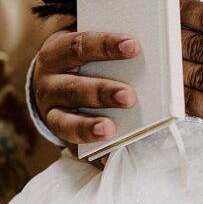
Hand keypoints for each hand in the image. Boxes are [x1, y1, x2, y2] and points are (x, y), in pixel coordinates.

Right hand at [32, 29, 138, 151]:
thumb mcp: (89, 46)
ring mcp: (50, 112)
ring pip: (65, 121)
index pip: (79, 46)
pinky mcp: (59, 136)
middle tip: (129, 97)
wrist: (52, 78)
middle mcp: (48, 83)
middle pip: (73, 88)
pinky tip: (109, 158)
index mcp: (58, 52)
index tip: (134, 46)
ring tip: (110, 130)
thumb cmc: (83, 58)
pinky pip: (73, 148)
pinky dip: (91, 155)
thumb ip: (114, 46)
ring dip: (89, 126)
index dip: (105, 45)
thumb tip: (154, 48)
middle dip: (102, 92)